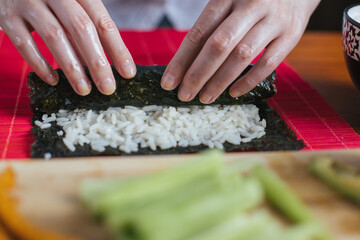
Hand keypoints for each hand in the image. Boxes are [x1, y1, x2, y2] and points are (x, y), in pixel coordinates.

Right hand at [0, 0, 135, 95]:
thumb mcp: (72, 6)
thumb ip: (87, 27)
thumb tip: (108, 64)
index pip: (102, 21)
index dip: (117, 49)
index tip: (128, 73)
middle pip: (81, 28)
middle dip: (97, 62)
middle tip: (108, 88)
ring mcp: (27, 1)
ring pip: (54, 36)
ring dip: (72, 67)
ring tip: (84, 89)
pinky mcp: (6, 16)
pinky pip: (24, 43)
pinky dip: (40, 64)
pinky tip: (54, 80)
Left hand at [161, 0, 319, 102]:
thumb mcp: (230, 0)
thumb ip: (212, 24)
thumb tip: (186, 63)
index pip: (199, 32)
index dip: (182, 60)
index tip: (169, 82)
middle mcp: (251, 4)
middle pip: (218, 45)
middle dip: (197, 74)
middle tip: (184, 95)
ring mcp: (274, 19)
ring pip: (241, 55)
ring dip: (220, 81)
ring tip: (205, 98)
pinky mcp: (292, 33)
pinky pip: (269, 62)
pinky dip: (249, 80)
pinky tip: (233, 93)